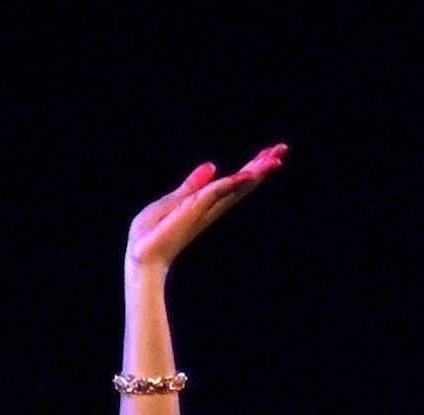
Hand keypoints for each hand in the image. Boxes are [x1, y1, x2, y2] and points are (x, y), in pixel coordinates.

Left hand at [126, 146, 284, 273]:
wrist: (141, 255)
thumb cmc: (153, 232)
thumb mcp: (175, 198)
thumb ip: (193, 184)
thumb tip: (211, 165)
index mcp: (208, 204)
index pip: (235, 182)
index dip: (253, 167)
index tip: (272, 153)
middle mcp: (211, 208)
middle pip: (242, 184)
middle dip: (262, 166)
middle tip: (283, 150)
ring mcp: (205, 209)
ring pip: (236, 187)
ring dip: (256, 172)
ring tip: (276, 159)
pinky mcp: (195, 210)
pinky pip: (217, 193)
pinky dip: (233, 183)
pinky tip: (249, 175)